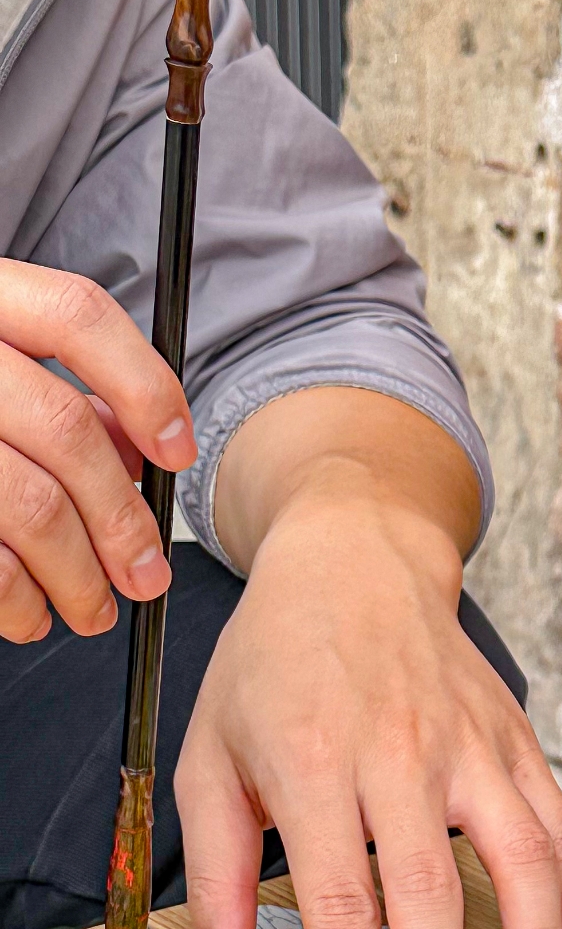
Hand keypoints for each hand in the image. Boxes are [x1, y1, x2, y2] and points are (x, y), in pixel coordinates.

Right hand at [0, 261, 193, 640]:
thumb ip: (63, 395)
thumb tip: (141, 452)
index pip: (77, 315)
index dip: (142, 384)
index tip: (176, 452)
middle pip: (65, 429)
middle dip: (122, 517)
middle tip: (147, 573)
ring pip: (32, 504)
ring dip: (79, 575)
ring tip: (95, 607)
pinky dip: (18, 599)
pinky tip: (30, 613)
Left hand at [177, 395, 561, 928]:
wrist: (356, 561)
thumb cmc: (274, 663)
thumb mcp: (210, 754)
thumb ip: (216, 869)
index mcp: (314, 764)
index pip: (344, 894)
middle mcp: (399, 754)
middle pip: (432, 889)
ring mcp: (468, 744)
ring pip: (520, 856)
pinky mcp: (514, 738)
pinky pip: (559, 823)